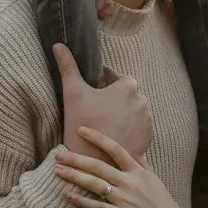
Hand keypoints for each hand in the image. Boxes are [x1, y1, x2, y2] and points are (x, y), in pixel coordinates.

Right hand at [53, 44, 152, 160]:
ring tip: (103, 126)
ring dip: (120, 114)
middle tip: (94, 113)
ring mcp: (147, 120)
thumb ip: (68, 66)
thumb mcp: (73, 93)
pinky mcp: (148, 137)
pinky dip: (128, 129)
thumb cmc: (83, 125)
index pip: (113, 77)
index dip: (99, 85)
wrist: (94, 162)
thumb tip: (58, 44)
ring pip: (131, 110)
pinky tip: (113, 135)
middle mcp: (142, 100)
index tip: (90, 96)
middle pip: (123, 94)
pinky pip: (137, 127)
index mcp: (127, 86)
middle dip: (111, 100)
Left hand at [54, 127, 196, 207]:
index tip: (81, 130)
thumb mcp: (154, 179)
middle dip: (76, 159)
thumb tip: (135, 151)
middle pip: (98, 166)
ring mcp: (124, 199)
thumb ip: (142, 164)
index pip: (115, 149)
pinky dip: (82, 201)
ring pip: (95, 185)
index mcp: (138, 171)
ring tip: (58, 171)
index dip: (97, 138)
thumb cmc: (163, 203)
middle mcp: (130, 182)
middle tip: (59, 154)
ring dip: (74, 177)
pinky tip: (68, 196)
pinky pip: (97, 207)